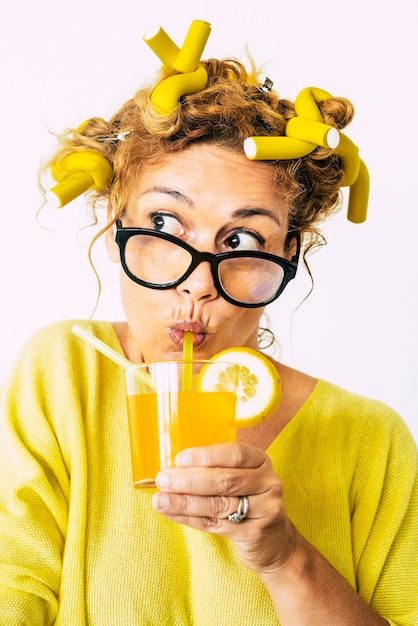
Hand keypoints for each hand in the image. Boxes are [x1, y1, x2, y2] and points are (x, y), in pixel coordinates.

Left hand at [151, 442, 296, 573]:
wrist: (276, 543)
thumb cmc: (249, 502)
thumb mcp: (242, 479)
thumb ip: (215, 470)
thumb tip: (173, 468)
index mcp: (261, 462)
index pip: (235, 454)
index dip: (206, 456)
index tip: (179, 459)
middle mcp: (267, 483)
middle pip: (225, 480)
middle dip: (189, 480)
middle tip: (163, 479)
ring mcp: (264, 510)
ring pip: (218, 505)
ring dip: (184, 501)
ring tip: (160, 499)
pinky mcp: (254, 534)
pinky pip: (215, 525)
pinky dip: (190, 518)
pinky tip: (172, 513)